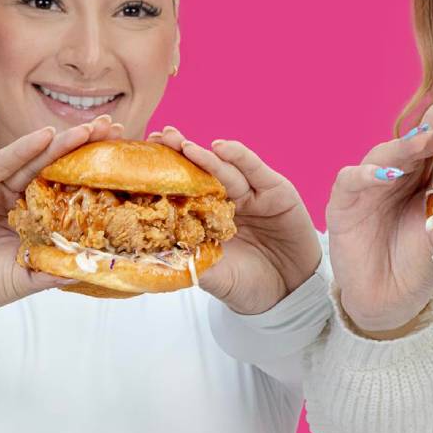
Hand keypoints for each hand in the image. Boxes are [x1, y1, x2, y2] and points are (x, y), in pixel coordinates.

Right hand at [0, 116, 124, 322]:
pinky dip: (22, 149)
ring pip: (33, 160)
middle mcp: (19, 198)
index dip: (95, 175)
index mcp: (38, 218)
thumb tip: (103, 265)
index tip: (125, 160)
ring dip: (60, 142)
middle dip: (84, 147)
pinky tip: (45, 136)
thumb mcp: (29, 276)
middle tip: (112, 128)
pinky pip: (0, 163)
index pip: (71, 190)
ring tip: (87, 129)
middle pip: (56, 167)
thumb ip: (59, 266)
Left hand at [147, 127, 320, 314]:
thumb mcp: (215, 278)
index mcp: (210, 218)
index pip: (185, 190)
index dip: (166, 174)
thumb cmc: (249, 286)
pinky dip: (239, 157)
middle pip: (203, 171)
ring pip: (227, 169)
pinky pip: (257, 170)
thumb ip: (192, 264)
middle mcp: (230, 201)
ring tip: (185, 145)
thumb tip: (157, 257)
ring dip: (206, 154)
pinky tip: (221, 147)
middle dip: (181, 153)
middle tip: (161, 137)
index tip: (142, 159)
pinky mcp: (278, 191)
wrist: (290, 295)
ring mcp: (254, 194)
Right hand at [325, 95, 432, 334]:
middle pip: (411, 139)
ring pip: (383, 154)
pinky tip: (387, 176)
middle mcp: (394, 173)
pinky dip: (367, 175)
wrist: (387, 301)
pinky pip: (351, 180)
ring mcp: (366, 186)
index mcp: (422, 175)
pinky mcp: (342, 204)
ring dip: (406, 146)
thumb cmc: (416, 262)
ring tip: (428, 140)